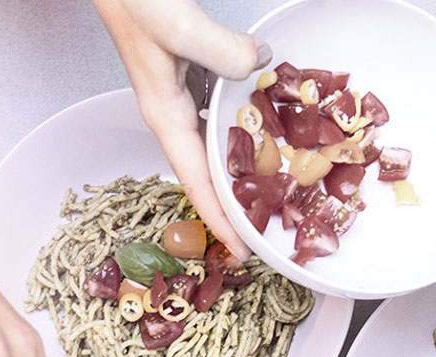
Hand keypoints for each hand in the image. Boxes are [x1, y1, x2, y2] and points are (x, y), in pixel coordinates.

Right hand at [94, 0, 268, 257]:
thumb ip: (222, 52)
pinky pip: (221, 111)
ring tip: (271, 192)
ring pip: (215, 144)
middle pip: (207, 173)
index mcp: (164, 115)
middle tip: (266, 232)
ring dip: (241, 169)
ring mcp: (180, 93)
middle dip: (234, 206)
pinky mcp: (189, 71)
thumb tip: (258, 67)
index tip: (242, 251)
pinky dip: (243, 127)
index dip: (219, 220)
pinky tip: (266, 127)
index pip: (196, 183)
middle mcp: (172, 112)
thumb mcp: (178, 26)